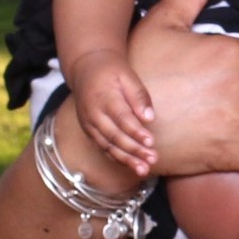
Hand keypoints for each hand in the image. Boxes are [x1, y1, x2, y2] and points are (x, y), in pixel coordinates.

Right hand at [66, 52, 158, 174]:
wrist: (86, 69)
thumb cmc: (111, 71)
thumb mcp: (127, 76)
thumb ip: (139, 96)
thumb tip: (150, 118)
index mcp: (103, 98)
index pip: (122, 118)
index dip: (136, 132)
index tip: (151, 142)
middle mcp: (93, 114)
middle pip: (115, 136)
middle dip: (134, 150)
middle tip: (152, 159)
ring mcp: (89, 125)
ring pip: (108, 146)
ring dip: (126, 160)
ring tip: (144, 169)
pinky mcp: (89, 131)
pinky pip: (103, 148)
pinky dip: (117, 158)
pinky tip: (132, 165)